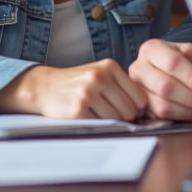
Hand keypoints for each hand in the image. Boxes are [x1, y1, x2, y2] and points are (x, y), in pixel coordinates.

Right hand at [0, 60, 147, 119]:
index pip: (140, 96)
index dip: (138, 109)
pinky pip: (100, 124)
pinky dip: (97, 124)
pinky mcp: (78, 108)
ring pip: (117, 119)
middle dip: (125, 118)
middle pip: (131, 110)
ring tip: (97, 113)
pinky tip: (87, 116)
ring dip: (110, 122)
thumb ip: (122, 87)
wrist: (44, 87)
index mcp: (110, 67)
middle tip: (111, 115)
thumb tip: (147, 111)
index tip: (129, 112)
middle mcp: (100, 76)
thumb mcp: (101, 75)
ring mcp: (88, 92)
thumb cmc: (78, 84)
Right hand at [129, 39, 191, 120]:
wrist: (175, 81)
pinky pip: (160, 119)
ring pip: (162, 105)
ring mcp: (136, 91)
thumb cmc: (185, 67)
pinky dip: (181, 119)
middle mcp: (139, 68)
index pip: (173, 62)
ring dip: (189, 112)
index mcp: (152, 49)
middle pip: (166, 86)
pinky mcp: (139, 110)